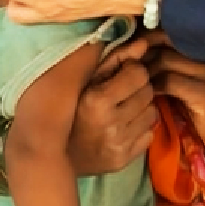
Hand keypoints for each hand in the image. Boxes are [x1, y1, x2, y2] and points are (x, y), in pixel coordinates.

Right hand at [66, 41, 158, 175]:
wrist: (52, 153)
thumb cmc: (70, 108)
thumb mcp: (88, 78)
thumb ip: (117, 58)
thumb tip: (144, 44)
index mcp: (97, 101)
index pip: (139, 73)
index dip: (132, 70)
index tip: (122, 74)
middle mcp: (110, 124)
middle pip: (148, 92)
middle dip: (138, 88)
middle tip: (122, 92)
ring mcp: (118, 145)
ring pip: (152, 113)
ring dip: (141, 108)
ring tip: (122, 109)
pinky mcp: (123, 161)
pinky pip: (149, 134)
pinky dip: (140, 129)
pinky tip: (123, 127)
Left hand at [144, 35, 204, 147]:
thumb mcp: (199, 78)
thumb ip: (180, 65)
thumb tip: (146, 54)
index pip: (174, 35)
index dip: (151, 39)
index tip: (134, 49)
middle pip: (167, 47)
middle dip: (144, 55)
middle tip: (128, 65)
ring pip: (166, 62)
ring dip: (146, 71)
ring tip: (134, 80)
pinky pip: (170, 83)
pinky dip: (154, 86)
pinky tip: (147, 94)